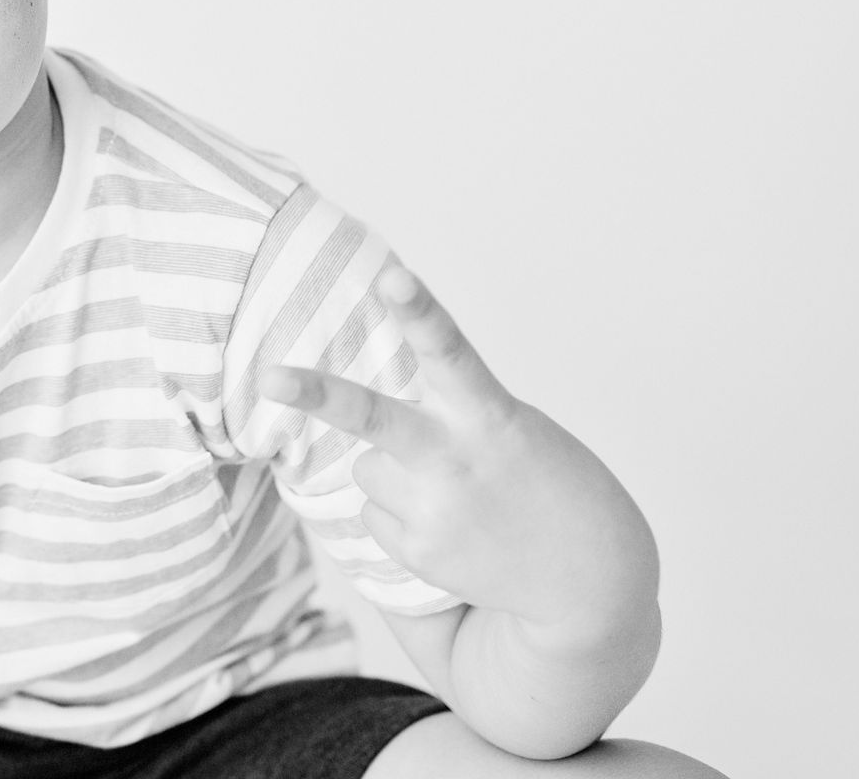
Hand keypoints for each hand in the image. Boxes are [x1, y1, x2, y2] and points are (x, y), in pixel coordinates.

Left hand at [258, 267, 658, 641]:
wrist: (589, 580)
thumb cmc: (544, 483)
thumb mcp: (510, 428)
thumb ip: (449, 411)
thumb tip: (370, 440)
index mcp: (488, 414)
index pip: (449, 350)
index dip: (419, 310)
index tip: (394, 276)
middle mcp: (454, 459)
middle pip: (373, 417)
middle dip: (318, 394)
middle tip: (269, 378)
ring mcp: (434, 510)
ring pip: (367, 469)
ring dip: (394, 477)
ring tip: (453, 495)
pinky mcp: (421, 553)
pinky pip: (378, 517)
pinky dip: (405, 520)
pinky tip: (454, 531)